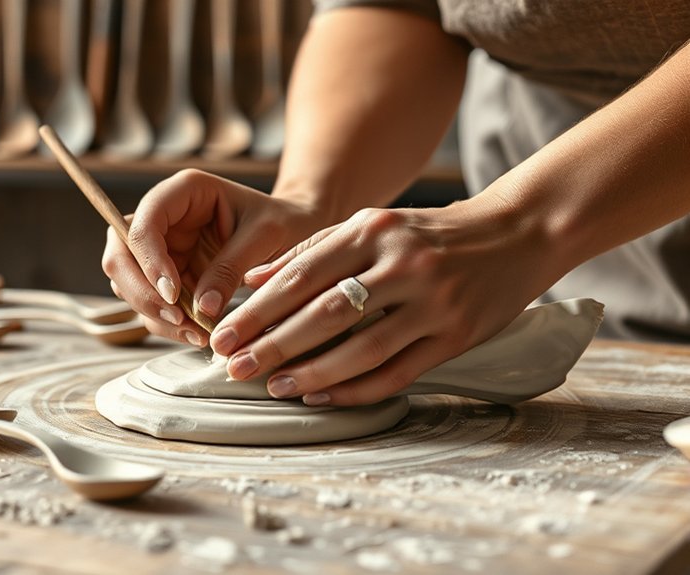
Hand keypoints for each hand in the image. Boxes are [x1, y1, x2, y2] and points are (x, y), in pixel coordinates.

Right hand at [102, 170, 322, 345]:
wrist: (296, 233)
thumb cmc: (285, 221)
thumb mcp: (266, 236)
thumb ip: (231, 268)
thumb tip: (201, 309)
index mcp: (183, 192)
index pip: (144, 224)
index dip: (148, 261)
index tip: (173, 295)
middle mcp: (164, 218)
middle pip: (120, 254)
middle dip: (141, 291)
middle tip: (177, 317)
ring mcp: (162, 249)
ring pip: (128, 284)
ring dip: (153, 313)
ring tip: (197, 331)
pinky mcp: (169, 277)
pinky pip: (151, 304)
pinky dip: (168, 323)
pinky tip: (198, 333)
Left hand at [210, 199, 559, 405]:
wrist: (516, 234)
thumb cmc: (428, 232)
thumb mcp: (370, 225)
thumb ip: (311, 249)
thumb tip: (251, 278)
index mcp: (373, 229)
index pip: (302, 274)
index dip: (258, 309)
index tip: (223, 333)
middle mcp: (402, 263)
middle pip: (326, 313)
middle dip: (273, 344)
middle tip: (234, 368)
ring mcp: (433, 301)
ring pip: (362, 348)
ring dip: (312, 373)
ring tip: (274, 387)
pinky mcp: (457, 335)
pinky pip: (398, 371)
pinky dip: (357, 389)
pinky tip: (323, 397)